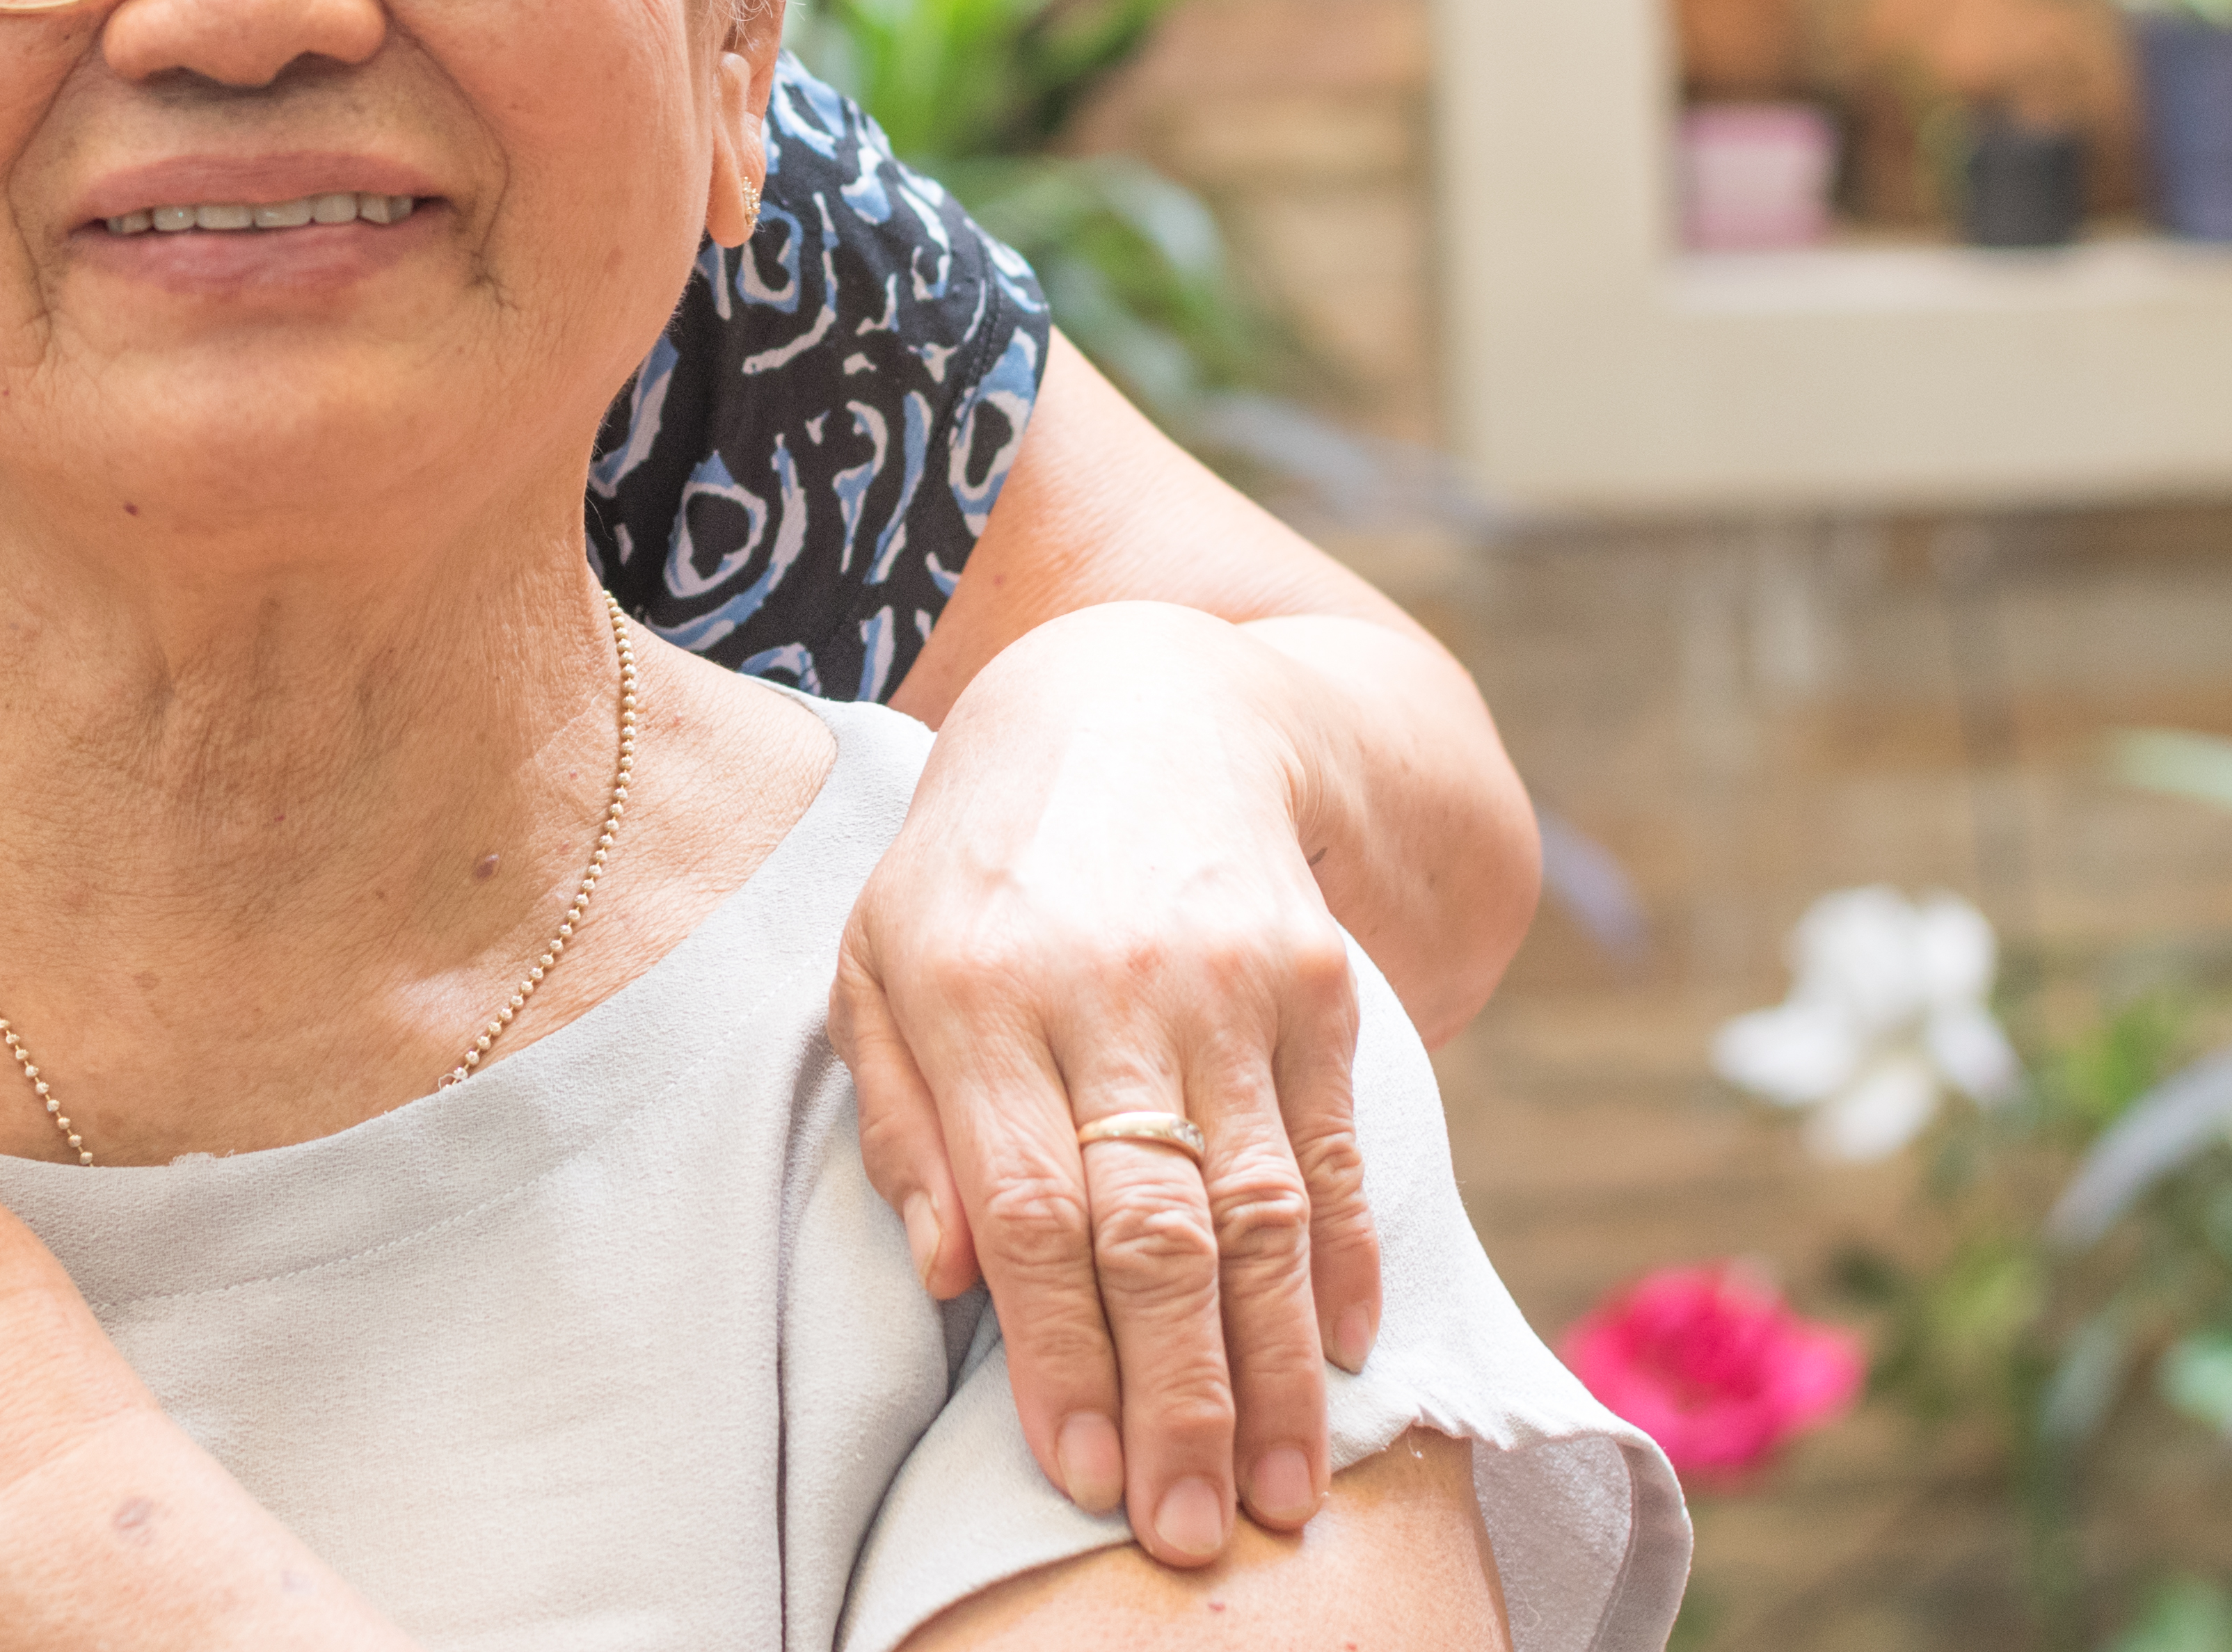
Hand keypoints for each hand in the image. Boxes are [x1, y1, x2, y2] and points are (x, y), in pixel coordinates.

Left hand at [831, 604, 1379, 1573]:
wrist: (1140, 697)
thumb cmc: (977, 860)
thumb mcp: (878, 957)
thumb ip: (901, 1117)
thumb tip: (943, 1277)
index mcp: (974, 989)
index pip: (1024, 1209)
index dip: (1058, 1351)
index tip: (1073, 1474)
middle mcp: (1107, 987)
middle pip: (1152, 1226)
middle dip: (1175, 1399)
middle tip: (1191, 1534)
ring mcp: (1227, 981)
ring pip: (1261, 1207)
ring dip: (1277, 1366)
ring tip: (1282, 1490)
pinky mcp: (1317, 979)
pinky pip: (1337, 1145)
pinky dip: (1353, 1260)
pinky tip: (1353, 1358)